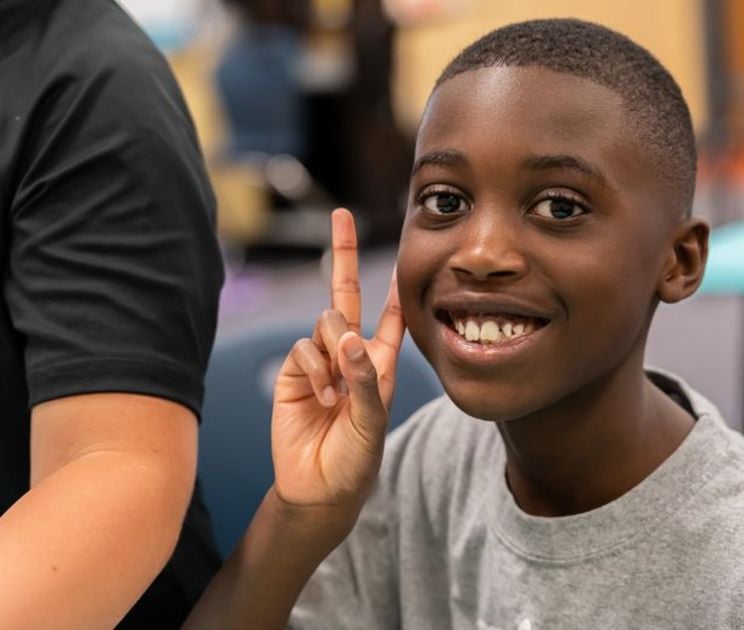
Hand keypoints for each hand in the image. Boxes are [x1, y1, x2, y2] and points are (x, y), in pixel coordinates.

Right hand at [270, 209, 404, 525]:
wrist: (319, 487)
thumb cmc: (356, 459)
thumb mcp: (372, 422)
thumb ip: (364, 380)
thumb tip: (348, 337)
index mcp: (380, 362)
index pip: (390, 316)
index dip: (395, 286)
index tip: (403, 254)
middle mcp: (351, 354)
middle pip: (345, 293)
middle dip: (342, 253)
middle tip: (341, 215)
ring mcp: (321, 360)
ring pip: (326, 320)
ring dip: (334, 352)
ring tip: (335, 395)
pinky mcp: (294, 370)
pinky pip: (305, 347)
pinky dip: (315, 370)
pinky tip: (320, 399)